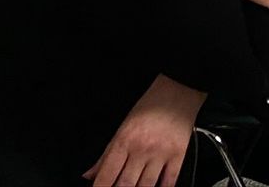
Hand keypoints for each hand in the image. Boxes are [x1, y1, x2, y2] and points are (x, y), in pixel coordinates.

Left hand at [86, 74, 203, 186]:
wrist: (179, 91)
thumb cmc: (150, 107)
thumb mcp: (123, 127)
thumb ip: (106, 154)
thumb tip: (89, 175)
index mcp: (124, 141)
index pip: (106, 176)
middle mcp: (142, 148)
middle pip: (125, 185)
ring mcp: (161, 153)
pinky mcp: (179, 155)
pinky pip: (169, 181)